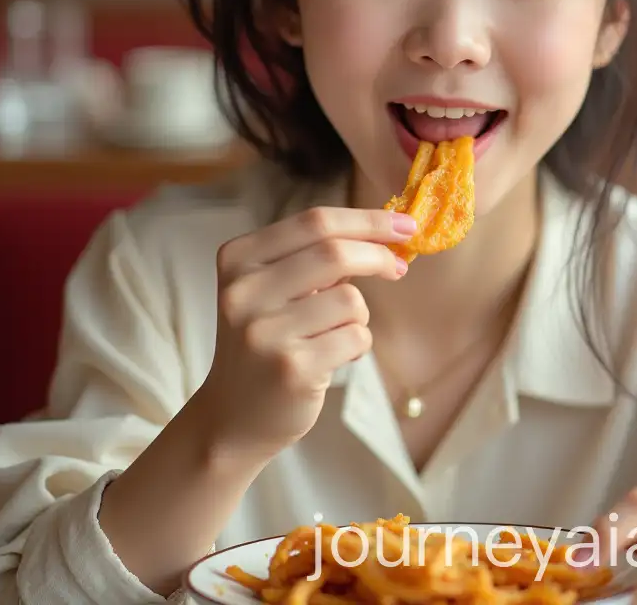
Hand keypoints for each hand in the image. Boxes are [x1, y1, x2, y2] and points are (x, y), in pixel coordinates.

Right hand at [192, 205, 414, 464]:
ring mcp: (265, 332)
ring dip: (358, 314)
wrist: (232, 417)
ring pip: (350, 299)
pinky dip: (357, 344)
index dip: (367, 220)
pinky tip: (332, 358)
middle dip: (378, 256)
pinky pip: (356, 337)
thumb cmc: (267, 340)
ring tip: (335, 334)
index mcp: (238, 259)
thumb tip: (389, 234)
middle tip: (398, 267)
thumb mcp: (273, 288)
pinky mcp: (291, 369)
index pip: (314, 221)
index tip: (404, 224)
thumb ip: (316, 257)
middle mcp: (244, 291)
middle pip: (335, 252)